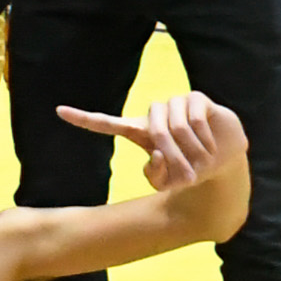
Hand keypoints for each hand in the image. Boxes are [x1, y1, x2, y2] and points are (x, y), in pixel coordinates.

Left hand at [52, 91, 245, 193]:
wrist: (221, 160)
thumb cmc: (189, 170)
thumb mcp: (169, 182)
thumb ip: (157, 175)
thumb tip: (155, 153)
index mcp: (139, 133)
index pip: (106, 123)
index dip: (84, 119)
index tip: (58, 111)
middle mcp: (153, 115)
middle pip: (154, 131)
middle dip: (173, 157)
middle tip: (188, 177)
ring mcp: (174, 104)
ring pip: (175, 125)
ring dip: (191, 150)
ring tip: (202, 161)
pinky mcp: (196, 98)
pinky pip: (194, 116)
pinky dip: (203, 137)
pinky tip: (210, 146)